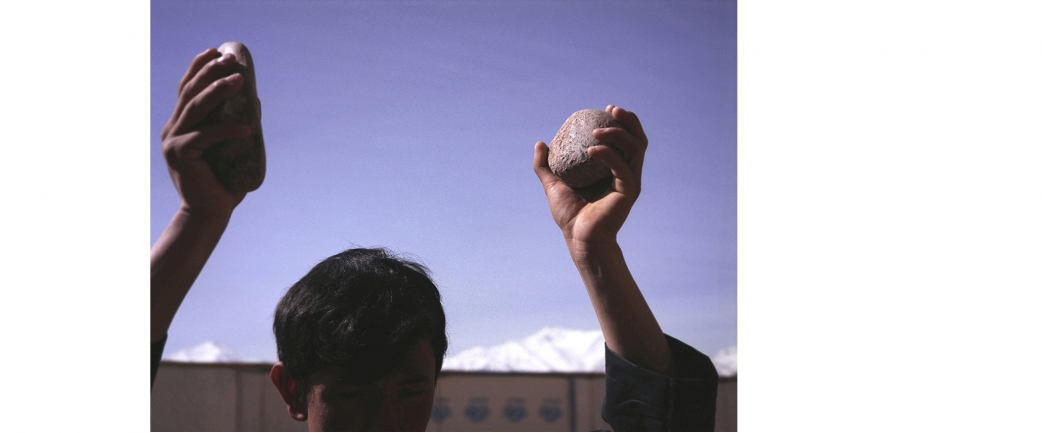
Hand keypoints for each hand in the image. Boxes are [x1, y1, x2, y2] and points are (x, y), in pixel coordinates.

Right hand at [161, 48, 251, 218]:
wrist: (209, 214)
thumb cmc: (223, 182)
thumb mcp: (232, 148)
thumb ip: (237, 125)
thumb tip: (254, 100)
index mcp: (180, 125)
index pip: (186, 88)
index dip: (198, 67)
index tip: (215, 51)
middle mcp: (172, 129)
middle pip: (189, 92)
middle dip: (210, 72)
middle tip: (230, 59)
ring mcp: (172, 142)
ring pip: (195, 108)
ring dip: (217, 91)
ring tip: (239, 80)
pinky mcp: (179, 155)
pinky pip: (205, 137)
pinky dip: (226, 131)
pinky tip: (246, 129)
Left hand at [533, 105, 648, 244]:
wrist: (579, 238)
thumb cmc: (570, 215)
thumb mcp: (553, 185)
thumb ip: (545, 166)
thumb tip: (540, 143)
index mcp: (614, 169)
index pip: (625, 139)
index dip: (620, 122)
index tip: (606, 110)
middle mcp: (626, 172)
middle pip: (637, 139)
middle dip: (628, 120)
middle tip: (612, 110)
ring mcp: (630, 181)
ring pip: (636, 148)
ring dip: (618, 133)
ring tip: (598, 130)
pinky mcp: (629, 190)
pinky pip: (622, 166)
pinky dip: (608, 154)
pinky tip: (592, 150)